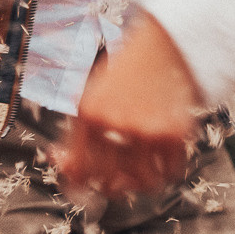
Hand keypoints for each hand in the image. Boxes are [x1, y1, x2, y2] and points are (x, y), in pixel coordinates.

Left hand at [54, 15, 202, 197]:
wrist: (166, 44)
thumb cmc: (127, 69)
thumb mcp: (92, 93)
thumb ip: (75, 130)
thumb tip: (59, 162)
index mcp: (89, 113)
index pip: (78, 169)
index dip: (78, 185)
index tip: (83, 189)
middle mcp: (116, 123)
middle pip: (109, 184)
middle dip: (113, 186)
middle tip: (118, 178)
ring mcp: (146, 129)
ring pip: (143, 184)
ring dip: (144, 182)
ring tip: (144, 168)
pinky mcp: (175, 132)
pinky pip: (171, 172)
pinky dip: (169, 170)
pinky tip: (164, 157)